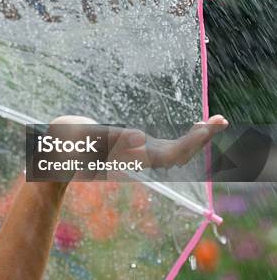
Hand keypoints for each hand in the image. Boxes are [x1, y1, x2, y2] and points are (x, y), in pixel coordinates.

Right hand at [47, 114, 228, 179]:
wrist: (58, 156)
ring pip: (177, 151)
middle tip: (222, 120)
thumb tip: (129, 137)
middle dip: (202, 138)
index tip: (206, 128)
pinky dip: (185, 136)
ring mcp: (139, 154)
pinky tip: (193, 126)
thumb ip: (95, 137)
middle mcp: (139, 158)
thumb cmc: (66, 143)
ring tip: (215, 122)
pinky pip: (168, 145)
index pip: (170, 155)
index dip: (190, 143)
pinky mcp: (138, 149)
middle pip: (180, 154)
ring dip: (197, 138)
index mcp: (130, 157)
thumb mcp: (78, 136)